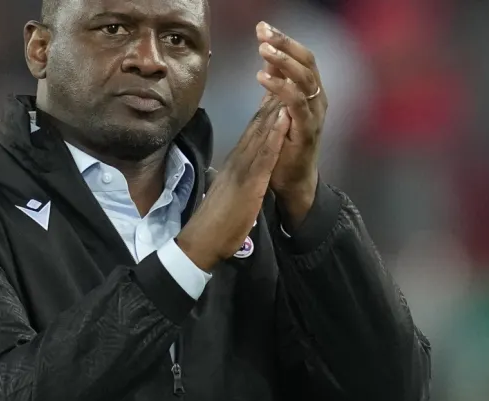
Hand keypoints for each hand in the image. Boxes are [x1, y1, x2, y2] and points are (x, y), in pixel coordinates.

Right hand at [176, 98, 289, 270]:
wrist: (203, 241)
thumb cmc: (217, 221)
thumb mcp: (231, 191)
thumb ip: (238, 177)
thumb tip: (242, 169)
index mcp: (237, 163)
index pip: (253, 130)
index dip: (265, 108)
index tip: (276, 87)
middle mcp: (239, 160)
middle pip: (257, 124)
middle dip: (271, 99)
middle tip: (282, 72)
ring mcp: (243, 170)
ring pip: (261, 133)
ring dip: (274, 108)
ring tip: (286, 83)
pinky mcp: (249, 184)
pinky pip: (264, 156)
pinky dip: (274, 136)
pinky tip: (282, 120)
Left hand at [255, 21, 325, 225]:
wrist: (292, 181)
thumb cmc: (285, 145)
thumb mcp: (277, 106)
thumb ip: (276, 81)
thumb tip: (268, 55)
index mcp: (312, 92)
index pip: (302, 58)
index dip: (285, 41)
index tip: (263, 27)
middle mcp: (318, 100)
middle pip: (307, 63)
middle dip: (285, 45)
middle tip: (264, 32)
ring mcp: (315, 115)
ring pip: (304, 80)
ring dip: (283, 62)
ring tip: (263, 50)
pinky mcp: (307, 131)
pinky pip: (296, 104)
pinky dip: (280, 88)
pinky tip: (262, 78)